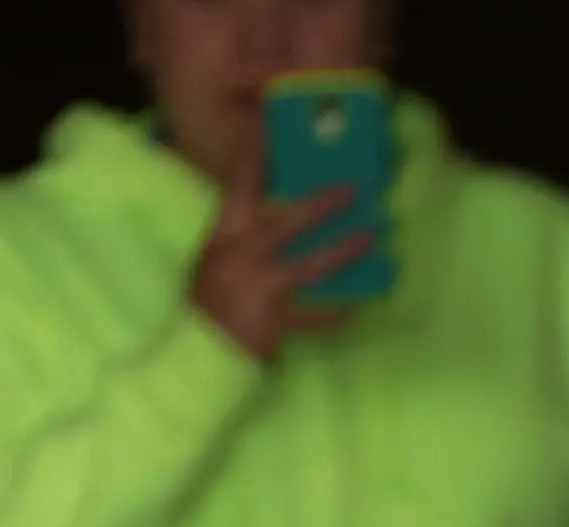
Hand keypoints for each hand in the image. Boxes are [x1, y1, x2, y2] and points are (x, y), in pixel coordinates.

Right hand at [190, 158, 375, 362]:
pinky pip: (314, 318)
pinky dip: (334, 315)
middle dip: (322, 205)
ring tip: (370, 238)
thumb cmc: (205, 300)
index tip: (273, 136)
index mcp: (224, 236)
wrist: (198, 349)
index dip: (256, 163)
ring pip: (310, 267)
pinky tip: (356, 309)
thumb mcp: (211, 258)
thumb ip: (236, 235)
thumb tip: (266, 207)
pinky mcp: (275, 323)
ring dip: (343, 252)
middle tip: (353, 188)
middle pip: (288, 223)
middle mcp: (243, 256)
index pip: (240, 191)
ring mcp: (261, 289)